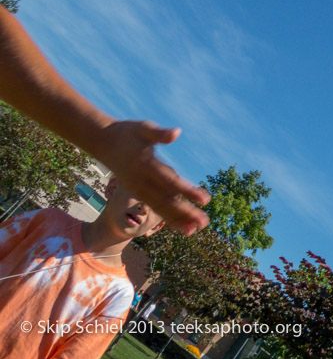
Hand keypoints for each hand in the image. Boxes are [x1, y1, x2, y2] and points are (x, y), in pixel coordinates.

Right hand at [94, 120, 209, 234]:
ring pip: (159, 207)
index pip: (170, 181)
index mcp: (146, 165)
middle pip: (165, 200)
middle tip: (204, 222)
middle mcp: (141, 181)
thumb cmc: (127, 132)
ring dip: (177, 219)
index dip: (187, 191)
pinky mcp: (138, 192)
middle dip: (185, 212)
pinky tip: (182, 226)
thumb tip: (176, 133)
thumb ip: (159, 133)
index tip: (205, 200)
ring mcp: (138, 189)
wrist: (102, 141)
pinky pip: (154, 207)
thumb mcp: (143, 128)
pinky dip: (168, 217)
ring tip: (195, 230)